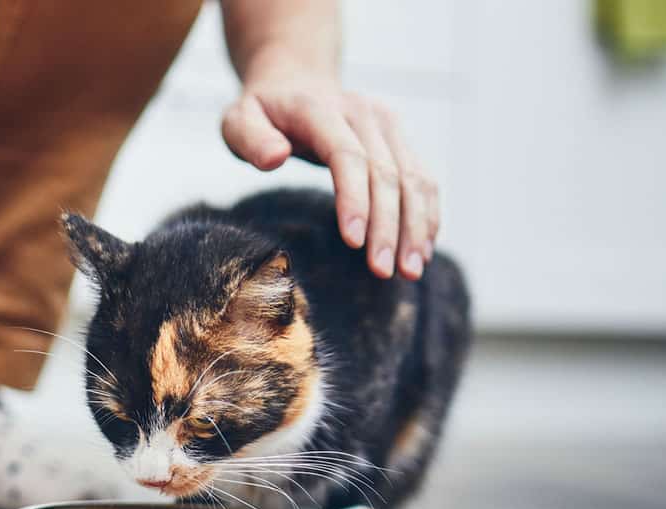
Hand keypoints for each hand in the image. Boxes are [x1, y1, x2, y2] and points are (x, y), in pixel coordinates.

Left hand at [222, 76, 439, 279]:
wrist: (294, 80)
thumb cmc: (261, 112)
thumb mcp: (238, 119)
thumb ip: (250, 138)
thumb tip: (275, 158)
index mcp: (320, 109)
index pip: (347, 156)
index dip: (355, 199)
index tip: (354, 242)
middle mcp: (362, 113)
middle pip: (385, 173)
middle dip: (387, 225)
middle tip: (382, 271)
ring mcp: (386, 124)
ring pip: (413, 177)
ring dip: (415, 226)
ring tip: (410, 270)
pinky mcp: (399, 138)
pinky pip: (422, 178)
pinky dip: (427, 214)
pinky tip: (422, 249)